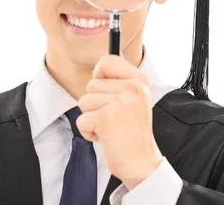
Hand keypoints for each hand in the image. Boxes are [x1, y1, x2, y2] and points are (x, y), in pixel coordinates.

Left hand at [76, 54, 163, 189]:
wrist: (141, 163)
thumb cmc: (132, 133)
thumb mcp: (134, 100)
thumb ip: (119, 83)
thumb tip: (99, 67)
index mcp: (139, 80)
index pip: (109, 60)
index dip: (100, 74)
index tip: (106, 90)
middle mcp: (132, 88)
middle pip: (92, 84)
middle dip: (96, 104)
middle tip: (113, 118)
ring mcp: (120, 102)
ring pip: (84, 101)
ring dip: (92, 118)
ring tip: (110, 127)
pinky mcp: (106, 118)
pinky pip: (81, 119)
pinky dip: (88, 132)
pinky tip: (105, 137)